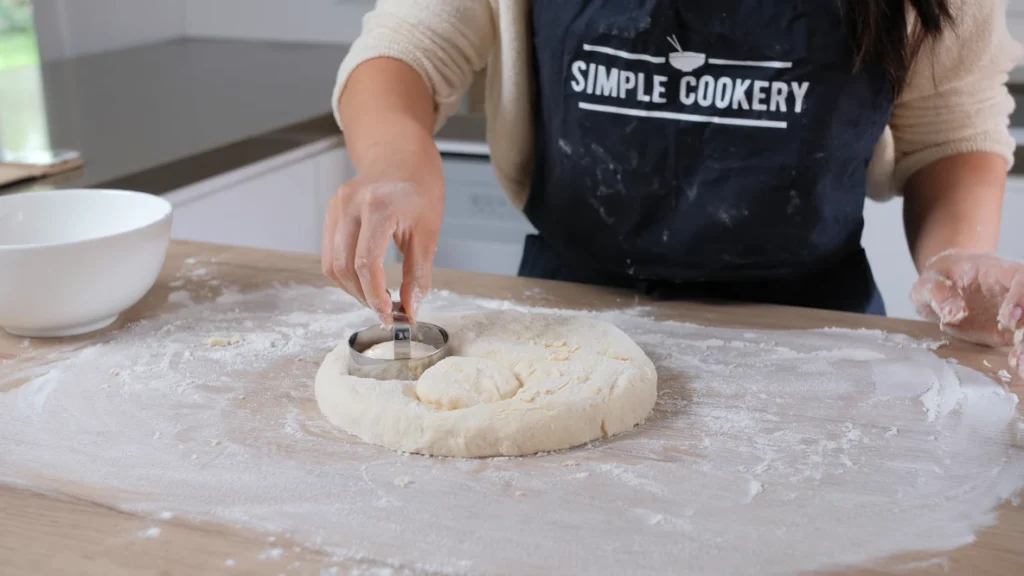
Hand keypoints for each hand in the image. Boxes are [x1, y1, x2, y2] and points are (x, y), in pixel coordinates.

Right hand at [321, 176, 442, 323]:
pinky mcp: (330, 212)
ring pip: (331, 263)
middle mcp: (350, 204)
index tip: (389, 314)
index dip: (375, 295)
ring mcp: (336, 207)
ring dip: (351, 288)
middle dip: (363, 296)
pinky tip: (364, 280)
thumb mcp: (429, 231)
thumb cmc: (419, 187)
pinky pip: (329, 252)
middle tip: (384, 311)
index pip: (366, 263)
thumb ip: (418, 273)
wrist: (401, 154)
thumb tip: (411, 308)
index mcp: (378, 207)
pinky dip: (344, 273)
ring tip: (375, 298)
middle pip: (343, 266)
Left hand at [911, 250, 1023, 378]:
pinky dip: (1021, 356)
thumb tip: (953, 314)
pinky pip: (1020, 344)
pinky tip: (1018, 369)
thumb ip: (939, 294)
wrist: (943, 288)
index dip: (1021, 298)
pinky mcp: (1008, 334)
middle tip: (1018, 350)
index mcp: (998, 273)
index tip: (1008, 319)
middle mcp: (1014, 294)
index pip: (1021, 280)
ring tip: (1019, 366)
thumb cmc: (940, 279)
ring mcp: (1015, 316)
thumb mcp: (929, 282)